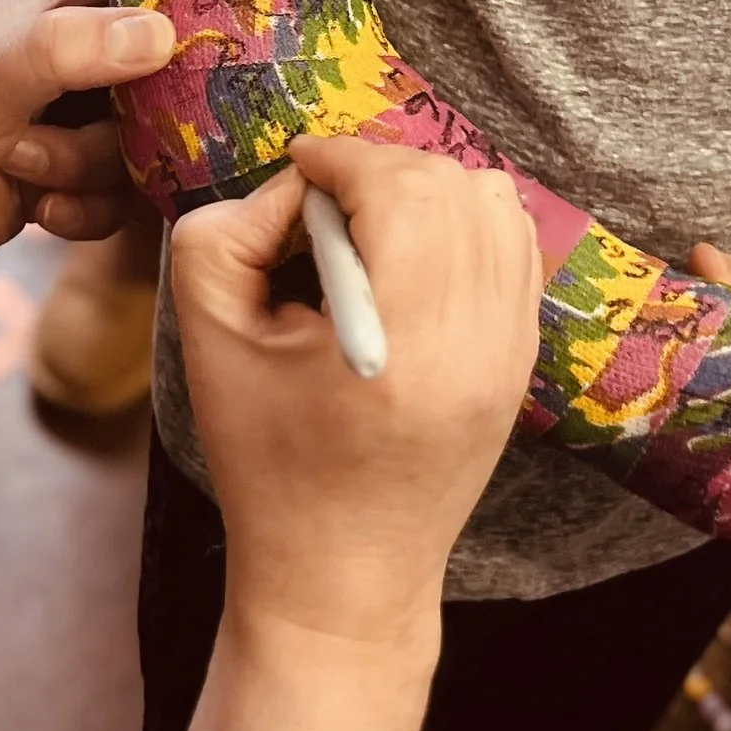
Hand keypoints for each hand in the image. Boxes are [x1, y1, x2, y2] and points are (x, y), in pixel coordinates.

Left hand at [0, 0, 173, 280]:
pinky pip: (117, 197)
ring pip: (140, 143)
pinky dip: (84, 211)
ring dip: (89, 168)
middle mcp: (70, 56)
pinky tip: (39, 213)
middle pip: (163, 71)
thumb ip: (73, 45)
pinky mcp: (61, 181)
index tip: (227, 22)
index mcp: (55, 3)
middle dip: (140, 114)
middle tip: (110, 126)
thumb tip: (163, 35)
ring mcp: (68, 120)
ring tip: (26, 167)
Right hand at [174, 139, 542, 730]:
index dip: (342, 157)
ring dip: (431, 189)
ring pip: (497, 207)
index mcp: (399, 347)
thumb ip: (226, 235)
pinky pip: (518, 249)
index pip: (398, 190)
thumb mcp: (208, 341)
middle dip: (383, 168)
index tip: (300, 165)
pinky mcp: (522, 364)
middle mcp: (475, 345)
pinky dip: (470, 224)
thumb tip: (294, 189)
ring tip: (375, 220)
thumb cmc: (266, 463)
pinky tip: (418, 251)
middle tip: (328, 195)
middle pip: (451, 188)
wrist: (342, 573)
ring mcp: (511, 356)